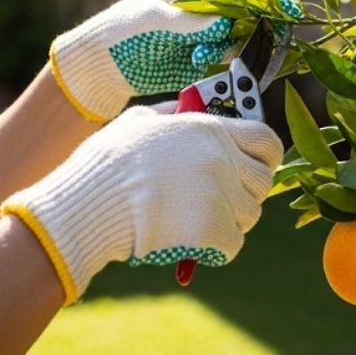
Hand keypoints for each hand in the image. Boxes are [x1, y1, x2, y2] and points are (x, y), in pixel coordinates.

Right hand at [0, 106, 281, 303]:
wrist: (89, 203)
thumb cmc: (107, 162)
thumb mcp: (141, 121)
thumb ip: (173, 115)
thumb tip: (189, 107)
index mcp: (210, 129)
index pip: (267, 140)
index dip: (267, 157)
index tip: (256, 168)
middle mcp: (222, 158)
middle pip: (262, 183)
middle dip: (246, 194)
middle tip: (220, 201)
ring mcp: (219, 194)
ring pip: (249, 215)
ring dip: (229, 221)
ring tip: (198, 221)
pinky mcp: (211, 229)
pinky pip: (233, 244)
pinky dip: (217, 248)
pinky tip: (194, 243)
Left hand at [50, 0, 234, 121]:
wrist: (100, 67)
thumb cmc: (120, 31)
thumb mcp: (152, 20)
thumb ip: (188, 21)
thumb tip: (225, 22)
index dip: (248, 2)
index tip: (260, 16)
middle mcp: (203, 11)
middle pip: (240, 16)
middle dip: (243, 29)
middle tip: (230, 41)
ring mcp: (204, 36)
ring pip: (236, 39)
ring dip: (228, 48)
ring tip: (198, 55)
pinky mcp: (201, 60)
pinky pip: (224, 60)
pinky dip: (221, 63)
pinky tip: (200, 63)